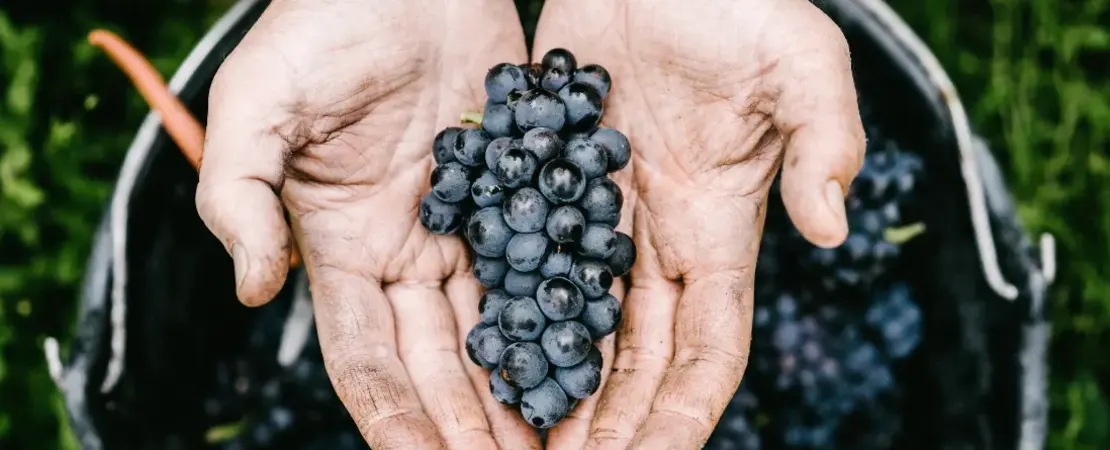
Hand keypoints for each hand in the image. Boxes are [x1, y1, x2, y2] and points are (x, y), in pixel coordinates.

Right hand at [195, 1, 542, 447]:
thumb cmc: (322, 23)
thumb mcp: (257, 104)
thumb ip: (236, 196)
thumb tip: (253, 289)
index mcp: (343, 246)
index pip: (366, 356)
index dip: (394, 417)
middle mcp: (406, 251)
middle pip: (439, 361)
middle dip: (467, 425)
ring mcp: (466, 226)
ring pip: (495, 328)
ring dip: (518, 390)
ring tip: (553, 443)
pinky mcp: (518, 192)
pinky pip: (543, 266)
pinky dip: (563, 317)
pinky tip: (589, 363)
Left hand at [532, 0, 864, 447]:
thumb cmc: (738, 1)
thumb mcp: (801, 60)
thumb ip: (826, 138)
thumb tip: (830, 227)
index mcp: (720, 228)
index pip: (707, 347)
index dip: (681, 412)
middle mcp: (659, 239)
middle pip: (636, 358)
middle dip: (609, 425)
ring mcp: (601, 215)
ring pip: (577, 326)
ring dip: (554, 388)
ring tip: (516, 442)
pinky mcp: (550, 181)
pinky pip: (526, 262)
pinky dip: (507, 315)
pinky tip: (476, 359)